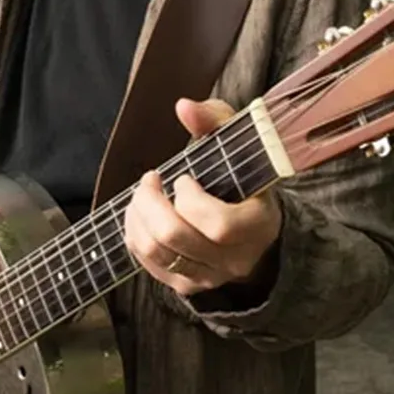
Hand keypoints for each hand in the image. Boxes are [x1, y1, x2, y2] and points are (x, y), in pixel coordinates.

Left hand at [124, 97, 282, 296]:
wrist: (254, 228)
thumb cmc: (243, 177)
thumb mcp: (239, 143)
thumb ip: (215, 120)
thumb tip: (184, 107)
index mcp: (258, 225)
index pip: (219, 225)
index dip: (191, 200)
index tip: (183, 178)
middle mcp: (236, 259)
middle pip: (177, 238)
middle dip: (151, 203)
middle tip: (150, 181)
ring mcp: (211, 276)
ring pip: (158, 252)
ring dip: (138, 217)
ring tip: (142, 194)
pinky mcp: (188, 285)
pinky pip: (149, 265)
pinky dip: (135, 235)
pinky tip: (140, 215)